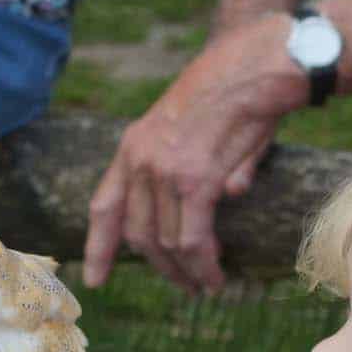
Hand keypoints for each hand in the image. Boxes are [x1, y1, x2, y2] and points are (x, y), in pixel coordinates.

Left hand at [84, 13, 310, 293]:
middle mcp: (140, 161)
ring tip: (205, 286)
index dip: (99, 247)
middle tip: (184, 286)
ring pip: (165, 244)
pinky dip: (203, 266)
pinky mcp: (195, 181)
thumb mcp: (194, 127)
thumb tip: (229, 195)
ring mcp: (164, 172)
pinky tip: (214, 277)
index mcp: (132, 146)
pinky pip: (191, 240)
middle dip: (160, 269)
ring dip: (186, 273)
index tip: (95, 280)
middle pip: (137, 235)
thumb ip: (194, 166)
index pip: (104, 206)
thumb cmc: (235, 90)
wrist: (256, 65)